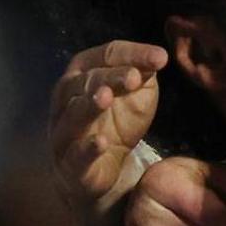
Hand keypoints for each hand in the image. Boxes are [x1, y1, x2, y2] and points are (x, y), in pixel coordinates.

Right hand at [49, 40, 168, 225]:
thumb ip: (143, 75)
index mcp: (84, 75)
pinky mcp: (69, 163)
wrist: (100, 170)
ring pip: (73, 114)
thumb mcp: (137, 95)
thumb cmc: (118, 124)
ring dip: (89, 105)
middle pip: (85, 81)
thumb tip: (157, 56)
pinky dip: (88, 148)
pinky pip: (76, 154)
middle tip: (134, 77)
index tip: (160, 57)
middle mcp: (67, 99)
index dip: (131, 54)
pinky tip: (103, 142)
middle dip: (109, 77)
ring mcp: (65, 131)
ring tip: (107, 96)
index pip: (105, 56)